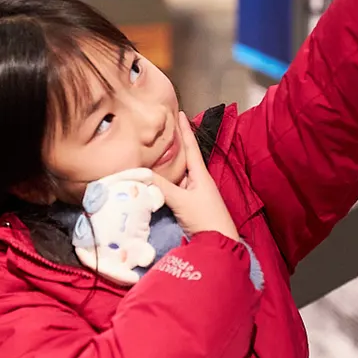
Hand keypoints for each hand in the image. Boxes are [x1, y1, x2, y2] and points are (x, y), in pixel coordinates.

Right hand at [152, 114, 237, 240]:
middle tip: (158, 133)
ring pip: (176, 175)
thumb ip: (161, 186)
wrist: (217, 244)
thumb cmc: (204, 217)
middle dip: (172, 146)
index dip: (184, 130)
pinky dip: (164, 183)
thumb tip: (139, 173)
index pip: (190, 147)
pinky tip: (154, 181)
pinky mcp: (188, 207)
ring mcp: (193, 194)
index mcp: (200, 174)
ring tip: (150, 154)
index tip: (180, 113)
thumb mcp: (181, 200)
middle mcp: (197, 181)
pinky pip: (173, 189)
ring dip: (165, 166)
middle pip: (182, 159)